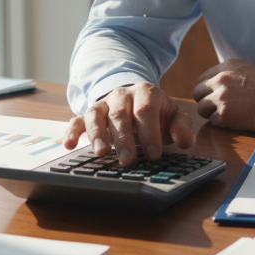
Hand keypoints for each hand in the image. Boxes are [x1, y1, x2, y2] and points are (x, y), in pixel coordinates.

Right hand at [62, 82, 195, 165]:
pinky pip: (77, 120)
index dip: (149, 132)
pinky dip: (71, 132)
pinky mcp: (87, 114)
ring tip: (101, 154)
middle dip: (124, 139)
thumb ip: (182, 127)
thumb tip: (185, 141)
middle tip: (129, 161)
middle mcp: (121, 95)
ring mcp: (103, 104)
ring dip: (97, 134)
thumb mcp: (173, 116)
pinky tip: (69, 145)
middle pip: (120, 114)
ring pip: (96, 115)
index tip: (154, 155)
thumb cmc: (156, 113)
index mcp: (145, 93)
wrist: (135, 98)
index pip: (146, 110)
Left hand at [191, 59, 254, 131]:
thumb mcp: (247, 69)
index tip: (216, 96)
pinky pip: (213, 122)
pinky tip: (237, 120)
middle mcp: (220, 80)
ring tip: (229, 114)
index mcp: (226, 67)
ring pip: (201, 109)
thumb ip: (228, 75)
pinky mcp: (225, 115)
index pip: (202, 79)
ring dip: (212, 113)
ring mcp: (221, 98)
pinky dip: (222, 124)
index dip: (208, 90)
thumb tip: (212, 85)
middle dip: (205, 101)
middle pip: (197, 93)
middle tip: (218, 108)